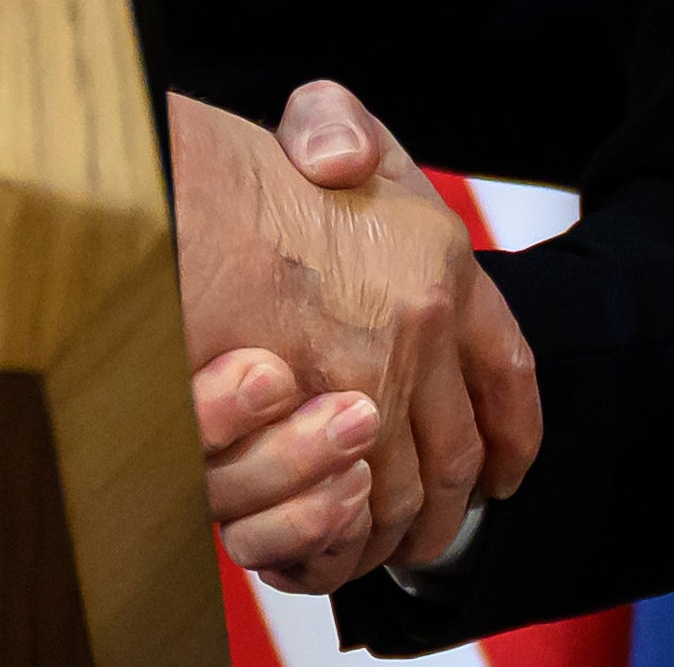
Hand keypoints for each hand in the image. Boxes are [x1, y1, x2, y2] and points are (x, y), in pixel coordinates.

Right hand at [171, 82, 542, 592]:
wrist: (160, 199)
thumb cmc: (231, 172)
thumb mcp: (314, 125)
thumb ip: (342, 131)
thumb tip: (346, 165)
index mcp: (440, 258)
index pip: (505, 365)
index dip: (513, 429)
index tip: (506, 471)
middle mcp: (416, 324)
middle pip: (454, 450)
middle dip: (448, 506)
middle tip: (436, 530)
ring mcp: (359, 381)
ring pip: (398, 491)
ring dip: (394, 532)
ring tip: (385, 547)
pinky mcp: (301, 427)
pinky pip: (343, 511)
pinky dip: (341, 540)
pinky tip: (337, 546)